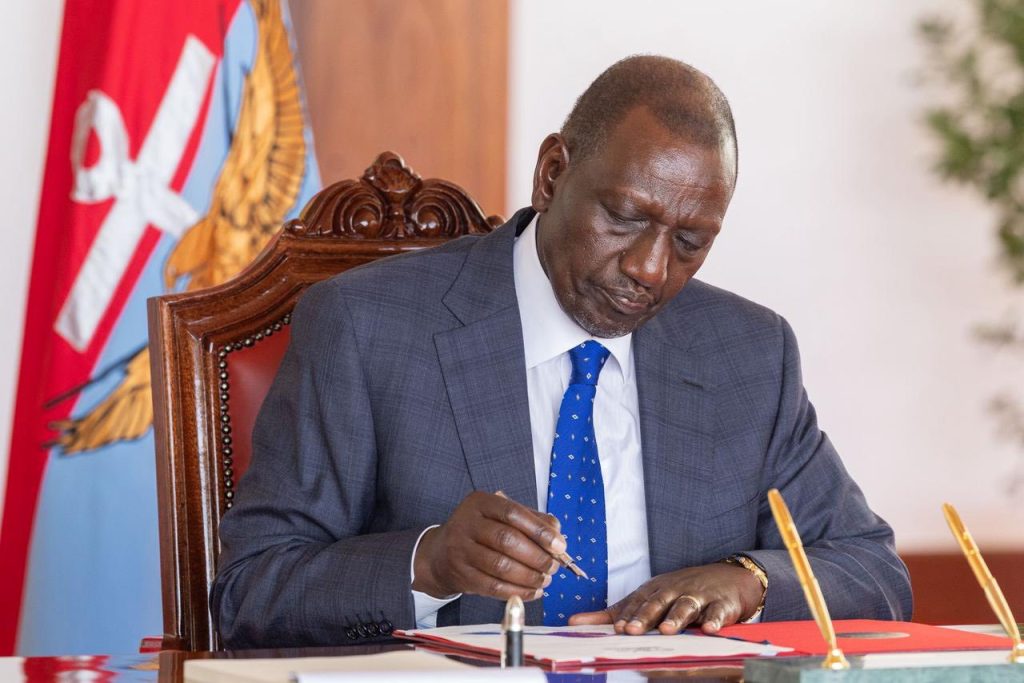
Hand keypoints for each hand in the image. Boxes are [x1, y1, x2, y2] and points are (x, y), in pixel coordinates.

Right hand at [413, 491, 563, 600]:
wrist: (440, 554)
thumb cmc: (480, 532)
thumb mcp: (500, 517)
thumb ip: (531, 520)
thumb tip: (558, 535)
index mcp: (480, 502)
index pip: (513, 513)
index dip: (539, 530)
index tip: (560, 545)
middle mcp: (466, 523)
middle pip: (507, 540)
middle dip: (536, 556)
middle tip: (553, 567)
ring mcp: (460, 550)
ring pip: (501, 566)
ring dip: (529, 576)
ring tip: (545, 580)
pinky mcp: (461, 575)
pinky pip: (493, 586)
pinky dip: (518, 591)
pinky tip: (533, 592)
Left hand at [569, 562, 762, 634]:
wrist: (727, 578)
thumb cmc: (680, 591)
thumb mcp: (648, 598)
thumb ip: (612, 613)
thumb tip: (573, 623)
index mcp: (654, 590)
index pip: (637, 603)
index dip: (627, 616)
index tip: (616, 628)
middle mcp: (673, 590)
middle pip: (658, 603)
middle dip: (645, 616)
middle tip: (632, 630)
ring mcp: (698, 596)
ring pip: (685, 606)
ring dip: (676, 617)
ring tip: (666, 630)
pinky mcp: (721, 604)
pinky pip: (717, 612)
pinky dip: (714, 620)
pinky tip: (709, 629)